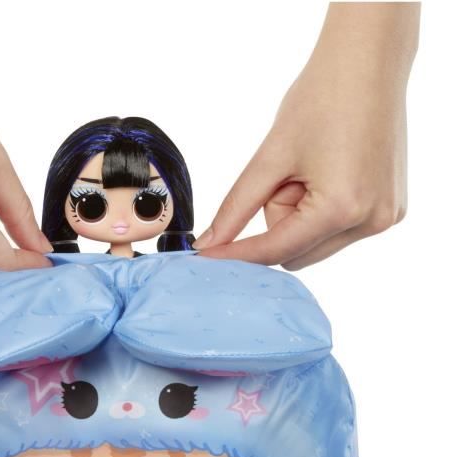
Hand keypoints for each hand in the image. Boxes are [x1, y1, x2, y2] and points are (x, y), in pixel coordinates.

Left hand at [194, 2, 418, 269]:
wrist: (368, 61)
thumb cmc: (321, 98)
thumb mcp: (270, 158)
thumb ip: (236, 207)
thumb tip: (208, 244)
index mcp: (341, 208)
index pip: (275, 250)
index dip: (236, 254)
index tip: (205, 257)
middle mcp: (370, 222)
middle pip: (294, 253)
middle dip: (277, 222)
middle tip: (285, 176)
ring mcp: (384, 218)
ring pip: (312, 244)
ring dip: (298, 218)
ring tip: (310, 171)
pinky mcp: (389, 210)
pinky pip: (336, 231)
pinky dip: (320, 211)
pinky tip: (328, 174)